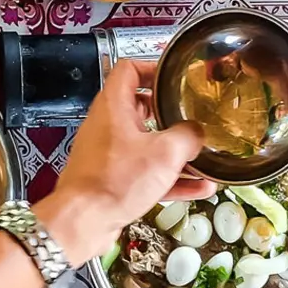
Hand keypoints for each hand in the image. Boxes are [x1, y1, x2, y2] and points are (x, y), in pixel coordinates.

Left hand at [45, 59, 211, 262]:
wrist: (84, 220)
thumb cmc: (112, 181)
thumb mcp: (164, 153)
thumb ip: (188, 136)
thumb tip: (197, 133)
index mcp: (114, 106)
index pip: (129, 70)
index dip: (152, 67)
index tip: (174, 76)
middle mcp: (107, 126)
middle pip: (141, 107)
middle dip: (171, 114)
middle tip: (192, 116)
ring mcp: (109, 153)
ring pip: (147, 144)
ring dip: (176, 152)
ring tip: (203, 158)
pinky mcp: (113, 179)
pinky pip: (146, 172)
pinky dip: (170, 178)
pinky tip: (197, 188)